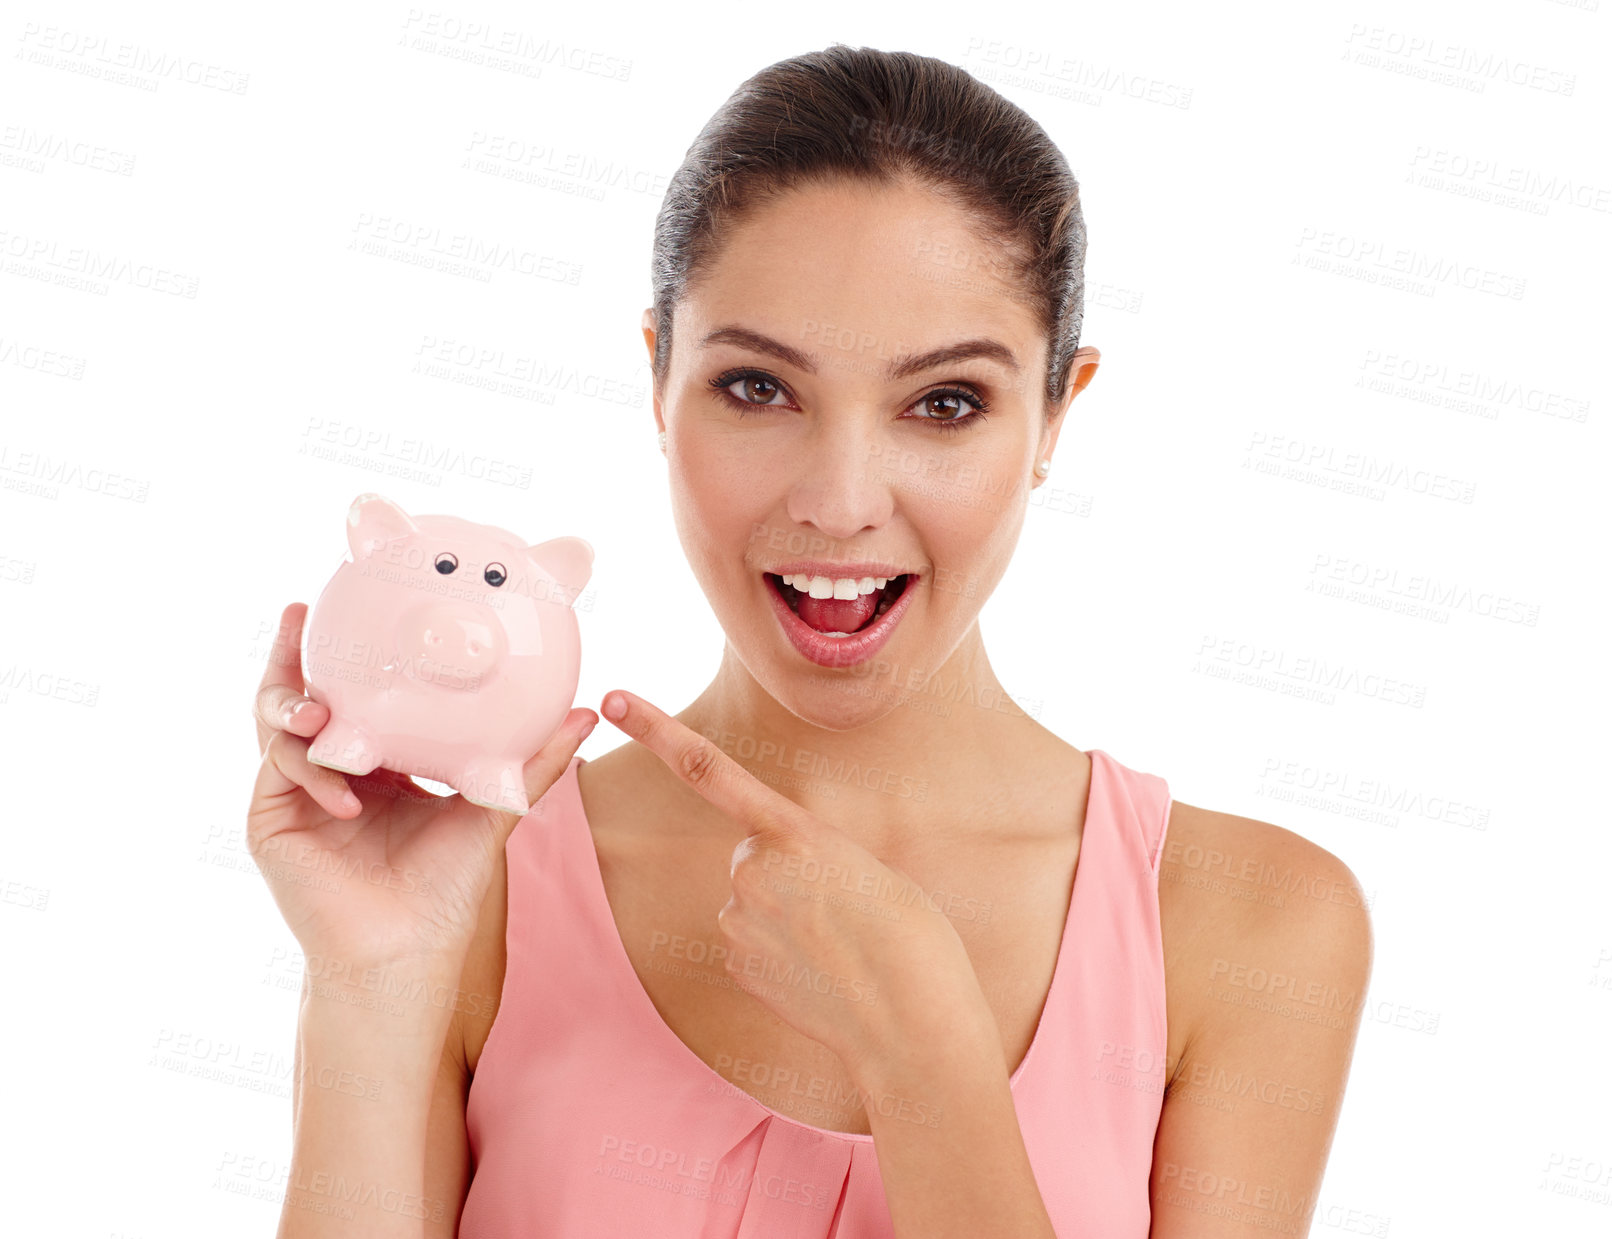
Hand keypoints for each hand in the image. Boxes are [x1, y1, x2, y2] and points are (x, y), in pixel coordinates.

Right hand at [247, 602, 597, 968]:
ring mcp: (297, 793)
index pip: (357, 694)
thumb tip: (583, 711)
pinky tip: (349, 793)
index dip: (353, 651)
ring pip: (277, 723)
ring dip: (294, 704)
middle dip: (296, 653)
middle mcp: (333, 770)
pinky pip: (279, 771)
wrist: (406, 953)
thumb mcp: (490, 808)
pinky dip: (312, 771)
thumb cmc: (445, 888)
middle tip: (302, 612)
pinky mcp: (272, 821)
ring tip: (320, 706)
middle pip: (304, 695)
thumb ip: (533, 762)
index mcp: (379, 763)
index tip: (357, 601)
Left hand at [598, 689, 995, 1087]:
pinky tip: (818, 972)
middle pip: (751, 855)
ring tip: (837, 944)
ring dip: (784, 917)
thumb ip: (810, 857)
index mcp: (793, 830)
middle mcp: (752, 869)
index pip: (707, 768)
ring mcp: (737, 920)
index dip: (655, 729)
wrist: (910, 1020)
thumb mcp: (866, 867)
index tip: (613, 696)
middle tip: (840, 908)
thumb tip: (781, 888)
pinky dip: (779, 955)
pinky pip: (750, 945)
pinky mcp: (735, 964)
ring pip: (750, 902)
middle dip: (784, 874)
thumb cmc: (910, 936)